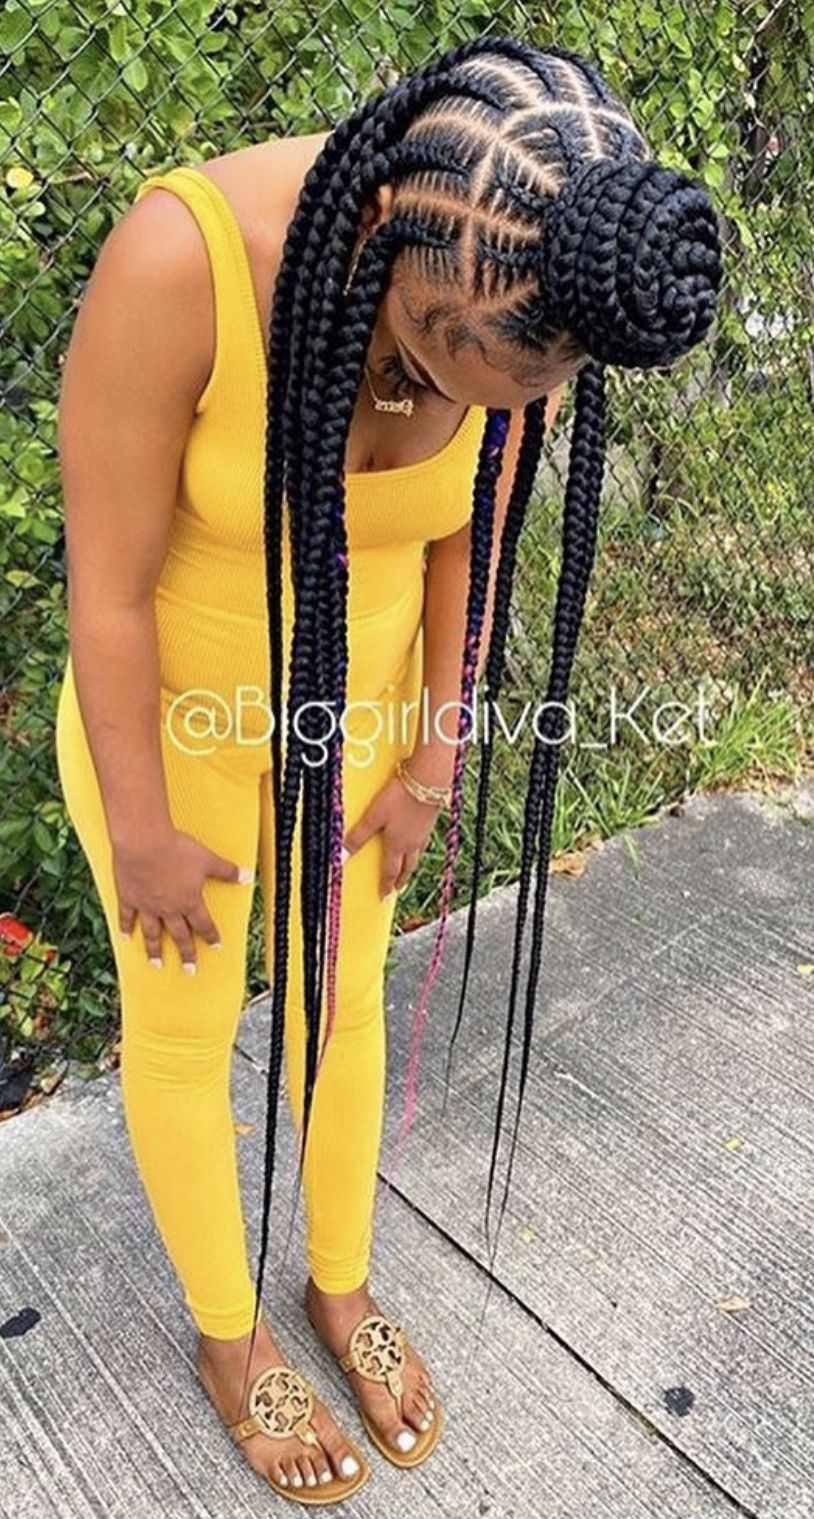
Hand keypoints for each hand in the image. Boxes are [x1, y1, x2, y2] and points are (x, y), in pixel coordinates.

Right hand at [112, 824, 252, 970]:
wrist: (144, 843)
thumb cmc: (176, 850)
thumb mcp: (207, 859)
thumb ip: (227, 871)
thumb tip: (247, 876)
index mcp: (188, 901)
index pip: (203, 924)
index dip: (210, 936)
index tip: (215, 946)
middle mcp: (168, 908)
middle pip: (179, 935)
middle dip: (186, 953)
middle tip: (189, 970)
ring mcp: (147, 906)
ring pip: (153, 933)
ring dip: (155, 950)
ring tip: (156, 964)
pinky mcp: (129, 897)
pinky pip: (127, 917)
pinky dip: (126, 928)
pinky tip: (126, 938)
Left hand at [343, 774, 441, 899]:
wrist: (427, 781)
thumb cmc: (399, 798)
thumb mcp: (373, 817)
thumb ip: (358, 836)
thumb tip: (341, 856)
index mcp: (397, 844)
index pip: (391, 871)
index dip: (386, 884)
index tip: (384, 896)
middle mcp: (412, 842)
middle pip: (407, 866)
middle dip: (401, 879)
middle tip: (397, 888)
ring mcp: (423, 831)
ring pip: (417, 855)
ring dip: (411, 864)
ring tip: (408, 868)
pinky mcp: (430, 819)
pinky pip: (424, 841)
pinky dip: (419, 847)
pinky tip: (417, 839)